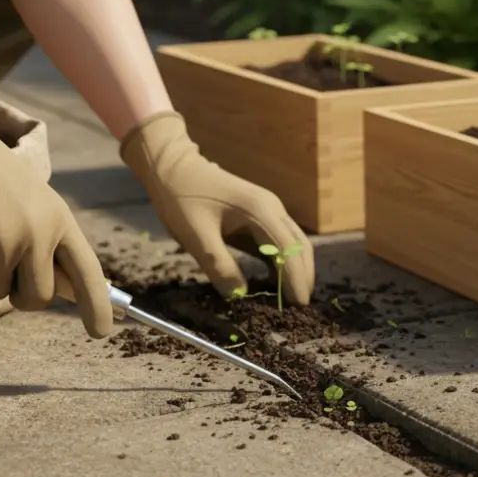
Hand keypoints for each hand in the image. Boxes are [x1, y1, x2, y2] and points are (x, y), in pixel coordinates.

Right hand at [0, 69, 114, 336]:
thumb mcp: (32, 203)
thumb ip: (47, 244)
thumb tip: (65, 292)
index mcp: (59, 220)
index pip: (86, 271)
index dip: (97, 305)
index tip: (102, 333)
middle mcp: (37, 232)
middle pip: (35, 298)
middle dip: (14, 290)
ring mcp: (2, 240)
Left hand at [120, 112, 313, 303]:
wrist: (174, 169)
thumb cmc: (182, 200)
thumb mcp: (196, 237)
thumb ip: (219, 266)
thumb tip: (240, 296)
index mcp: (260, 212)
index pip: (289, 249)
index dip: (296, 278)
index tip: (299, 305)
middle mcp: (272, 209)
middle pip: (300, 246)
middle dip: (303, 276)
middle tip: (300, 308)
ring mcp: (268, 210)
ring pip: (294, 244)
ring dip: (296, 270)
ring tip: (291, 299)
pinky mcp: (259, 216)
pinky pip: (279, 242)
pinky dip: (282, 263)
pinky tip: (275, 282)